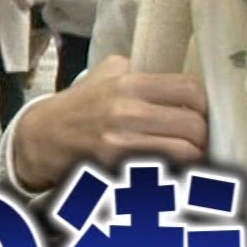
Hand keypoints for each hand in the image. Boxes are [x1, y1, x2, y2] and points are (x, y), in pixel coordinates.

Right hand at [11, 54, 206, 191]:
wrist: (41, 138)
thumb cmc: (78, 106)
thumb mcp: (104, 74)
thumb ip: (139, 71)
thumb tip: (176, 82)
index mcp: (129, 84)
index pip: (191, 90)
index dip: (204, 105)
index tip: (200, 115)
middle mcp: (127, 112)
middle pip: (195, 126)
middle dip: (202, 138)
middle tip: (199, 142)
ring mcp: (121, 143)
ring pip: (186, 154)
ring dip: (194, 159)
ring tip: (189, 160)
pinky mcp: (116, 169)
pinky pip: (163, 174)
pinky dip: (174, 175)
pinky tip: (168, 172)